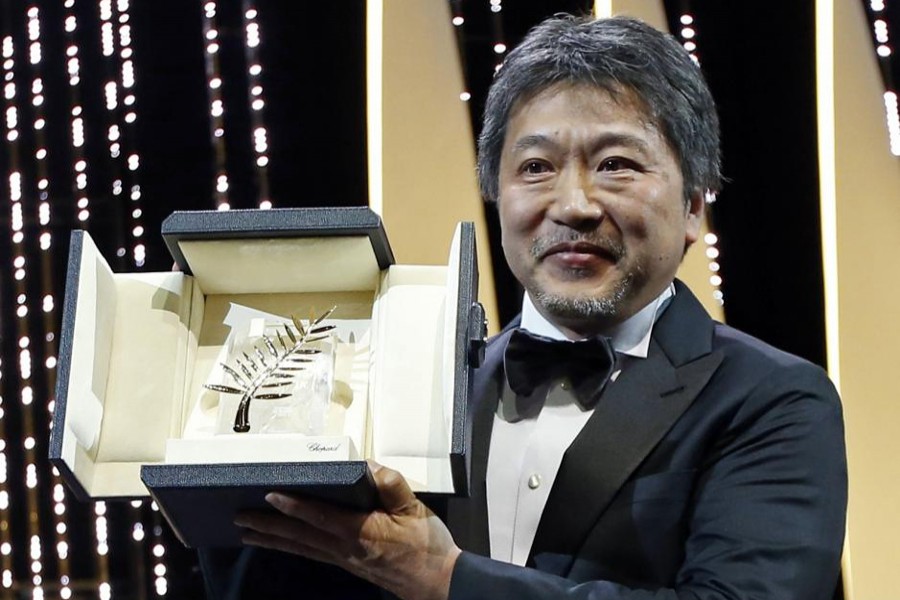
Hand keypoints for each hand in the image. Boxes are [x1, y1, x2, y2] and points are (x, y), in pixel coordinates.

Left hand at [235, 461, 460, 599]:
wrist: (436, 582)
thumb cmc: (427, 545)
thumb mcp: (415, 509)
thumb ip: (392, 485)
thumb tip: (368, 466)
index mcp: (361, 532)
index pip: (320, 517)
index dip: (294, 506)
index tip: (271, 495)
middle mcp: (345, 548)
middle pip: (300, 536)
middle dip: (268, 526)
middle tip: (240, 517)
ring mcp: (343, 559)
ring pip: (301, 547)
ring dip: (272, 539)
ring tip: (247, 533)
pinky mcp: (347, 563)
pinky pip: (311, 554)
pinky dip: (291, 547)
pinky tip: (281, 543)